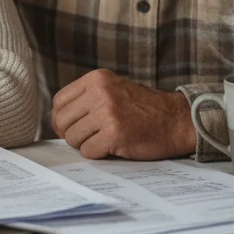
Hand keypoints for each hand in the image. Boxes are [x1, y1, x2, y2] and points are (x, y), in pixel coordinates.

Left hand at [51, 69, 196, 160]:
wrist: (176, 120)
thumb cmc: (143, 110)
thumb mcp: (113, 90)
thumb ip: (87, 99)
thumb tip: (57, 121)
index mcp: (97, 79)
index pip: (59, 101)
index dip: (62, 119)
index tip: (72, 127)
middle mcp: (100, 92)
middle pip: (62, 121)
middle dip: (72, 134)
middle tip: (91, 137)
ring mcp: (107, 112)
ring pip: (73, 138)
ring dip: (86, 144)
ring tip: (106, 140)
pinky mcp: (115, 133)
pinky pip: (88, 151)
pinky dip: (98, 154)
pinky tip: (114, 147)